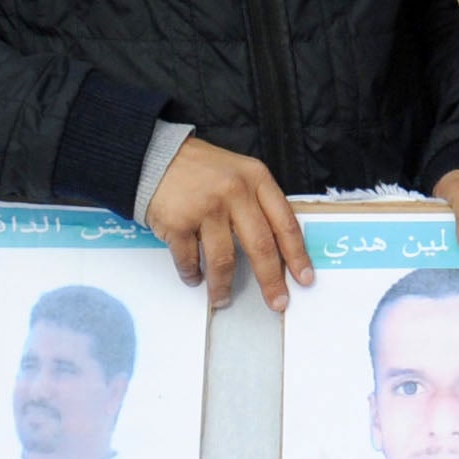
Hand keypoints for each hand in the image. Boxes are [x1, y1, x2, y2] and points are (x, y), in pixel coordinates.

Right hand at [142, 134, 311, 308]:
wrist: (154, 156)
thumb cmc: (201, 170)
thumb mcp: (240, 173)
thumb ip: (258, 202)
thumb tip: (278, 248)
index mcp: (256, 178)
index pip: (285, 223)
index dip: (297, 255)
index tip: (304, 278)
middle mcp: (235, 192)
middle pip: (260, 246)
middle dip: (271, 281)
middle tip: (277, 302)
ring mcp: (206, 208)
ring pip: (223, 260)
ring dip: (223, 286)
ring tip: (222, 298)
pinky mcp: (178, 222)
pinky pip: (189, 260)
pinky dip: (192, 274)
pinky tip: (194, 278)